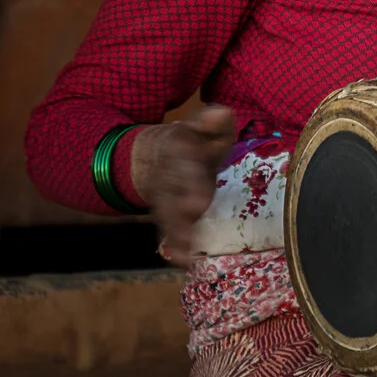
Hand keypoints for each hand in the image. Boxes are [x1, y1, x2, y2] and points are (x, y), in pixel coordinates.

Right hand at [131, 104, 234, 267]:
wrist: (155, 155)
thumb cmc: (194, 142)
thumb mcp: (204, 125)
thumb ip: (214, 121)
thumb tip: (221, 113)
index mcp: (178, 150)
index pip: (184, 164)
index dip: (191, 181)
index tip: (200, 200)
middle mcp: (168, 176)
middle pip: (174, 194)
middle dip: (183, 207)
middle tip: (195, 214)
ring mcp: (164, 198)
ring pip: (168, 216)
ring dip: (177, 233)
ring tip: (187, 251)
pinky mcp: (165, 215)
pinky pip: (168, 231)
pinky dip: (176, 248)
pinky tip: (185, 263)